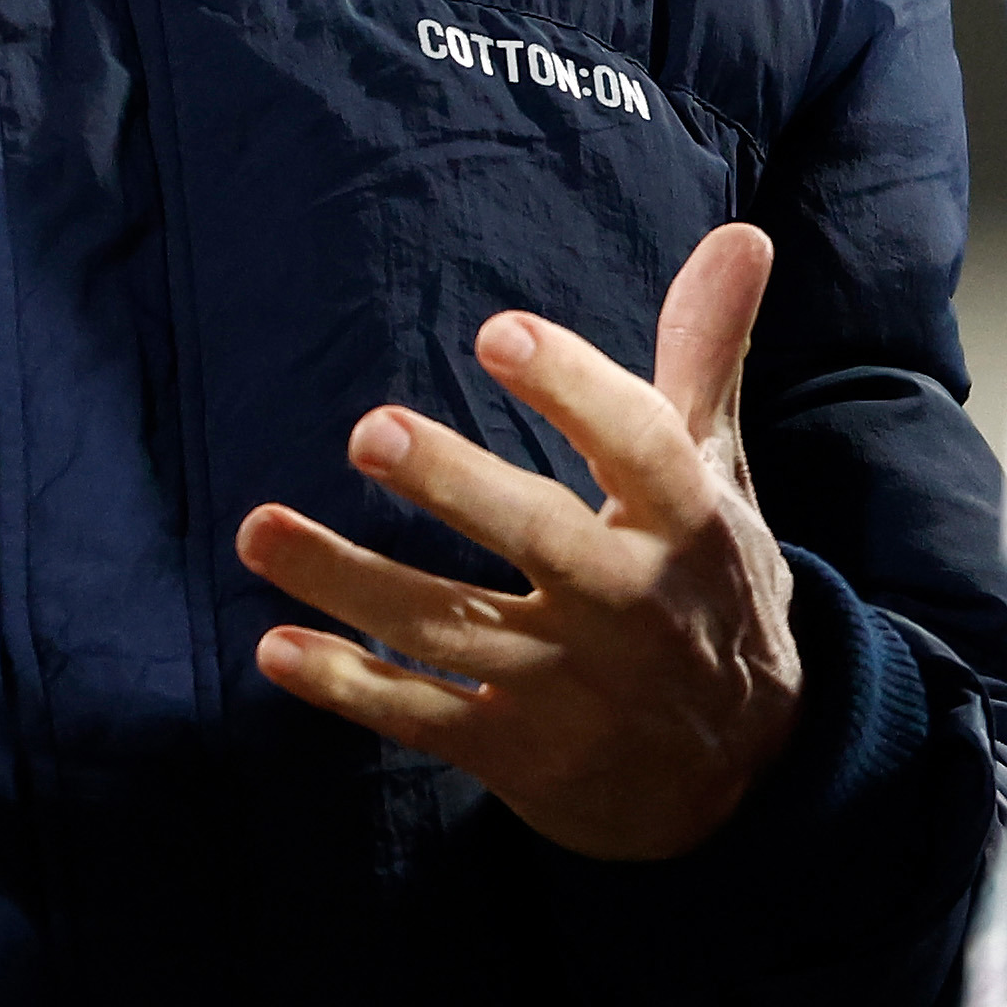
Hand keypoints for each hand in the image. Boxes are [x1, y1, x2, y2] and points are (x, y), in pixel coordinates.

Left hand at [237, 222, 801, 861]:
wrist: (751, 775)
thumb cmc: (712, 588)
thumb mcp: (720, 478)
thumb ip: (702, 355)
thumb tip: (738, 231)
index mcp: (686, 523)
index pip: (639, 446)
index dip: (574, 388)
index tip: (498, 333)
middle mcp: (631, 605)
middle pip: (539, 538)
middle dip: (456, 486)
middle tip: (368, 432)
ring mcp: (570, 687)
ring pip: (451, 627)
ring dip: (348, 582)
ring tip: (255, 530)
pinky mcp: (520, 754)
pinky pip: (425, 718)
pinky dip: (350, 688)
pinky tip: (275, 648)